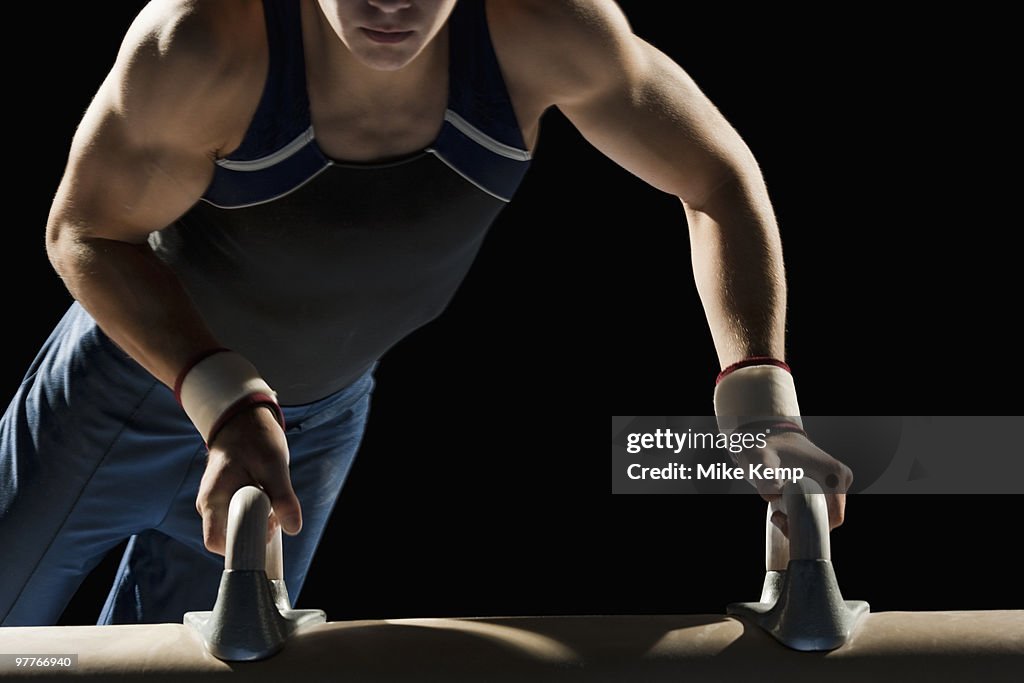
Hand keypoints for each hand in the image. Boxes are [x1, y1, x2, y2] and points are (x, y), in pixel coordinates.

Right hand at [195, 405, 301, 554]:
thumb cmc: (254, 439)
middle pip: (231, 538)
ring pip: (238, 527)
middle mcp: (209, 505)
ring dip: (259, 521)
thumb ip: (283, 498)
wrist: (243, 421)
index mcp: (212, 500)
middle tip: (275, 514)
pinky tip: (268, 496)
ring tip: (271, 497)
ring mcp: (216, 503)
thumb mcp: (274, 465)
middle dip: (256, 532)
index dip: (244, 545)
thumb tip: (294, 528)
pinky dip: (258, 513)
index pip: (218, 542)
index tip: (267, 532)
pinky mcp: (226, 500)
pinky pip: (241, 517)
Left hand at [732, 432, 852, 535]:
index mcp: (833, 474)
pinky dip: (805, 512)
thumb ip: (767, 479)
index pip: (833, 516)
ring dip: (803, 518)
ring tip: (778, 509)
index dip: (810, 526)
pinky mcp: (830, 484)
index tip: (783, 521)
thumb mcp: (761, 462)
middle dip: (804, 524)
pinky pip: (822, 506)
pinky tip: (785, 504)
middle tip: (777, 517)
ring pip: (825, 513)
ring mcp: (837, 481)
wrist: (769, 434)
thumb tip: (775, 494)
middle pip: (829, 517)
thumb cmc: (766, 447)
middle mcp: (840, 477)